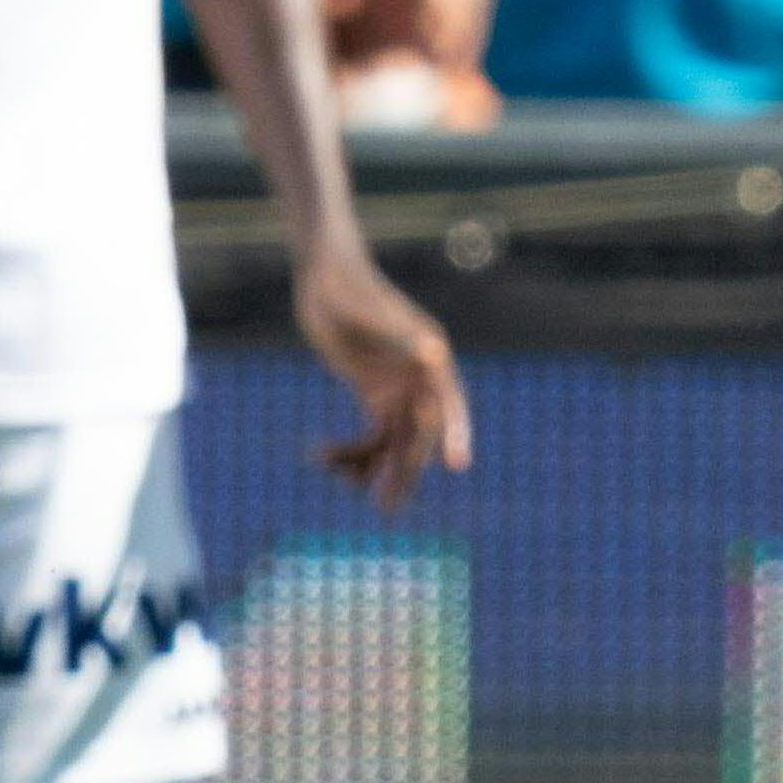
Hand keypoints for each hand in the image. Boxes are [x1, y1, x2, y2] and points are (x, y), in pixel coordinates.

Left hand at [294, 240, 466, 508]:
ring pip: (394, 440)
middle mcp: (419, 378)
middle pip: (419, 434)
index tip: (458, 466)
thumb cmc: (347, 287)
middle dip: (404, 470)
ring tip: (346, 484)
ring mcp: (397, 388)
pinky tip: (324, 457)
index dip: (456, 434)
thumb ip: (399, 335)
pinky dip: (353, 451)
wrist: (324, 274)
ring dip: (373, 466)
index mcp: (430, 358)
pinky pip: (372, 433)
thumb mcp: (367, 313)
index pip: (449, 404)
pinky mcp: (373, 393)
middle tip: (388, 508)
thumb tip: (433, 354)